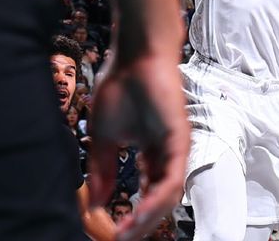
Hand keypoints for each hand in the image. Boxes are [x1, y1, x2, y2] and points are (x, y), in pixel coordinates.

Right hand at [88, 54, 188, 240]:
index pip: (147, 192)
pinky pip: (171, 179)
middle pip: (160, 199)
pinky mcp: (180, 140)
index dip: (132, 214)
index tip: (113, 231)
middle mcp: (167, 153)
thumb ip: (104, 170)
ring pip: (168, 195)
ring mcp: (176, 147)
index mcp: (152, 152)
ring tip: (127, 234)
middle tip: (120, 239)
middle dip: (140, 224)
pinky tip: (139, 213)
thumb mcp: (105, 138)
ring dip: (147, 218)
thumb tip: (98, 202)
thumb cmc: (121, 87)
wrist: (135, 56)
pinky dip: (156, 200)